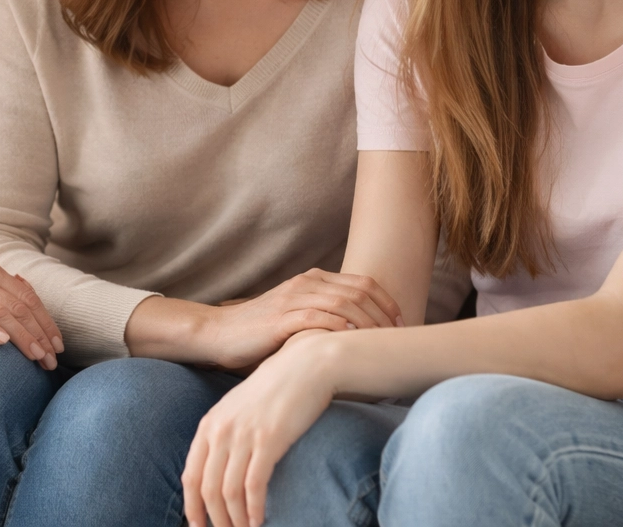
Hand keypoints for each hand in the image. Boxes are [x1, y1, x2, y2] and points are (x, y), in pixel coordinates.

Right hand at [0, 260, 63, 368]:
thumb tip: (23, 286)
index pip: (26, 295)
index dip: (46, 320)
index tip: (58, 344)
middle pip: (18, 306)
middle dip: (40, 334)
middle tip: (52, 359)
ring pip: (0, 313)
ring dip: (23, 337)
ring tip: (36, 357)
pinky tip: (3, 344)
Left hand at [183, 335, 338, 526]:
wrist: (305, 366)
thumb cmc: (275, 389)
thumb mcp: (238, 408)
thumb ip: (225, 433)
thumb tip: (220, 467)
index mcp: (210, 424)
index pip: (190, 475)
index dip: (192, 506)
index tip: (199, 525)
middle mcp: (221, 430)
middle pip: (207, 488)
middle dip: (214, 519)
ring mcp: (244, 435)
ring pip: (228, 492)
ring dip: (235, 519)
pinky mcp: (269, 440)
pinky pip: (254, 486)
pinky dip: (254, 509)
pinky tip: (259, 520)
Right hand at [205, 269, 400, 369]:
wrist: (219, 333)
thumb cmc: (261, 332)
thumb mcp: (298, 317)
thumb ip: (325, 318)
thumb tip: (361, 337)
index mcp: (313, 280)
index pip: (363, 283)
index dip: (388, 302)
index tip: (403, 325)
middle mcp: (306, 284)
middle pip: (359, 291)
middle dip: (386, 314)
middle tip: (401, 337)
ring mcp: (293, 299)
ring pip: (343, 303)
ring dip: (369, 323)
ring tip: (383, 342)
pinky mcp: (280, 319)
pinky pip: (317, 318)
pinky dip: (339, 327)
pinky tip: (352, 341)